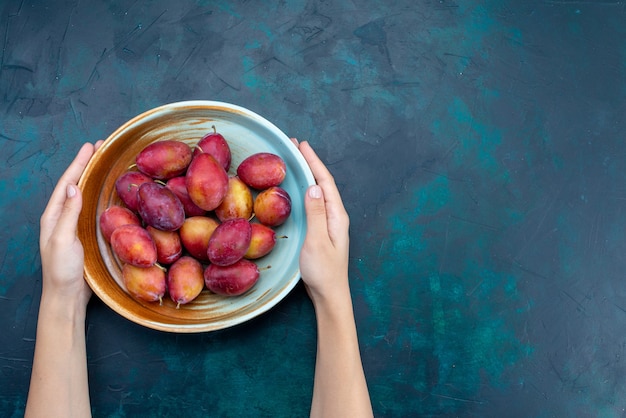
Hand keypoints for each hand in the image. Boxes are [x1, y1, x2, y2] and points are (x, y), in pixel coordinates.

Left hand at [39, 141, 101, 308]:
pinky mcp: (87, 234)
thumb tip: (74, 186)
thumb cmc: (62, 270)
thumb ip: (68, 214)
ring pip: (87, 195)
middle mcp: (63, 217)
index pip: (67, 183)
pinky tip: (113, 192)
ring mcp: (75, 225)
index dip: (79, 163)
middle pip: (77, 184)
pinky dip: (103, 195)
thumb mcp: (62, 240)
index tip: (91, 146)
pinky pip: (95, 208)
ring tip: (108, 163)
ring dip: (96, 178)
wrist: (68, 296)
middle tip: (102, 148)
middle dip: (88, 165)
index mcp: (53, 216)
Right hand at [291, 139, 350, 303]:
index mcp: (337, 216)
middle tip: (294, 146)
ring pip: (317, 192)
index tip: (302, 145)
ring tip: (294, 161)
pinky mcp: (321, 230)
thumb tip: (313, 187)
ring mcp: (329, 223)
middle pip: (322, 183)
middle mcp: (335, 216)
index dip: (314, 162)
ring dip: (307, 174)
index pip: (325, 182)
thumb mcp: (317, 241)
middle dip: (310, 163)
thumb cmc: (323, 272)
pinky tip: (296, 189)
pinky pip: (313, 203)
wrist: (329, 295)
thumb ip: (315, 214)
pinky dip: (304, 190)